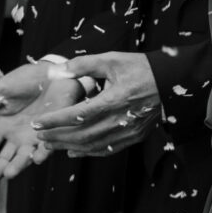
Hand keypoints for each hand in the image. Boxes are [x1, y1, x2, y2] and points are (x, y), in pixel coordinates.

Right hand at [0, 60, 82, 184]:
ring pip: (23, 156)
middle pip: (3, 157)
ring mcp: (33, 137)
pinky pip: (46, 147)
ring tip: (9, 174)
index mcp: (0, 126)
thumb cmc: (25, 79)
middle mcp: (15, 136)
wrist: (55, 73)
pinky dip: (42, 153)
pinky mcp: (52, 133)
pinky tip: (37, 158)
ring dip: (16, 166)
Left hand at [29, 51, 162, 155]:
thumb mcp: (112, 60)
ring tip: (49, 145)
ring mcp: (130, 130)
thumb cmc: (141, 68)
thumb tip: (57, 70)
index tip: (37, 123)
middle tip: (38, 137)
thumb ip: (83, 64)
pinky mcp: (135, 136)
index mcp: (115, 99)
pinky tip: (73, 151)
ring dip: (69, 146)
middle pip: (83, 134)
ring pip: (94, 145)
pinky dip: (89, 152)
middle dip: (58, 137)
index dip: (55, 121)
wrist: (174, 81)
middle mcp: (122, 119)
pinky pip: (108, 149)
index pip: (78, 114)